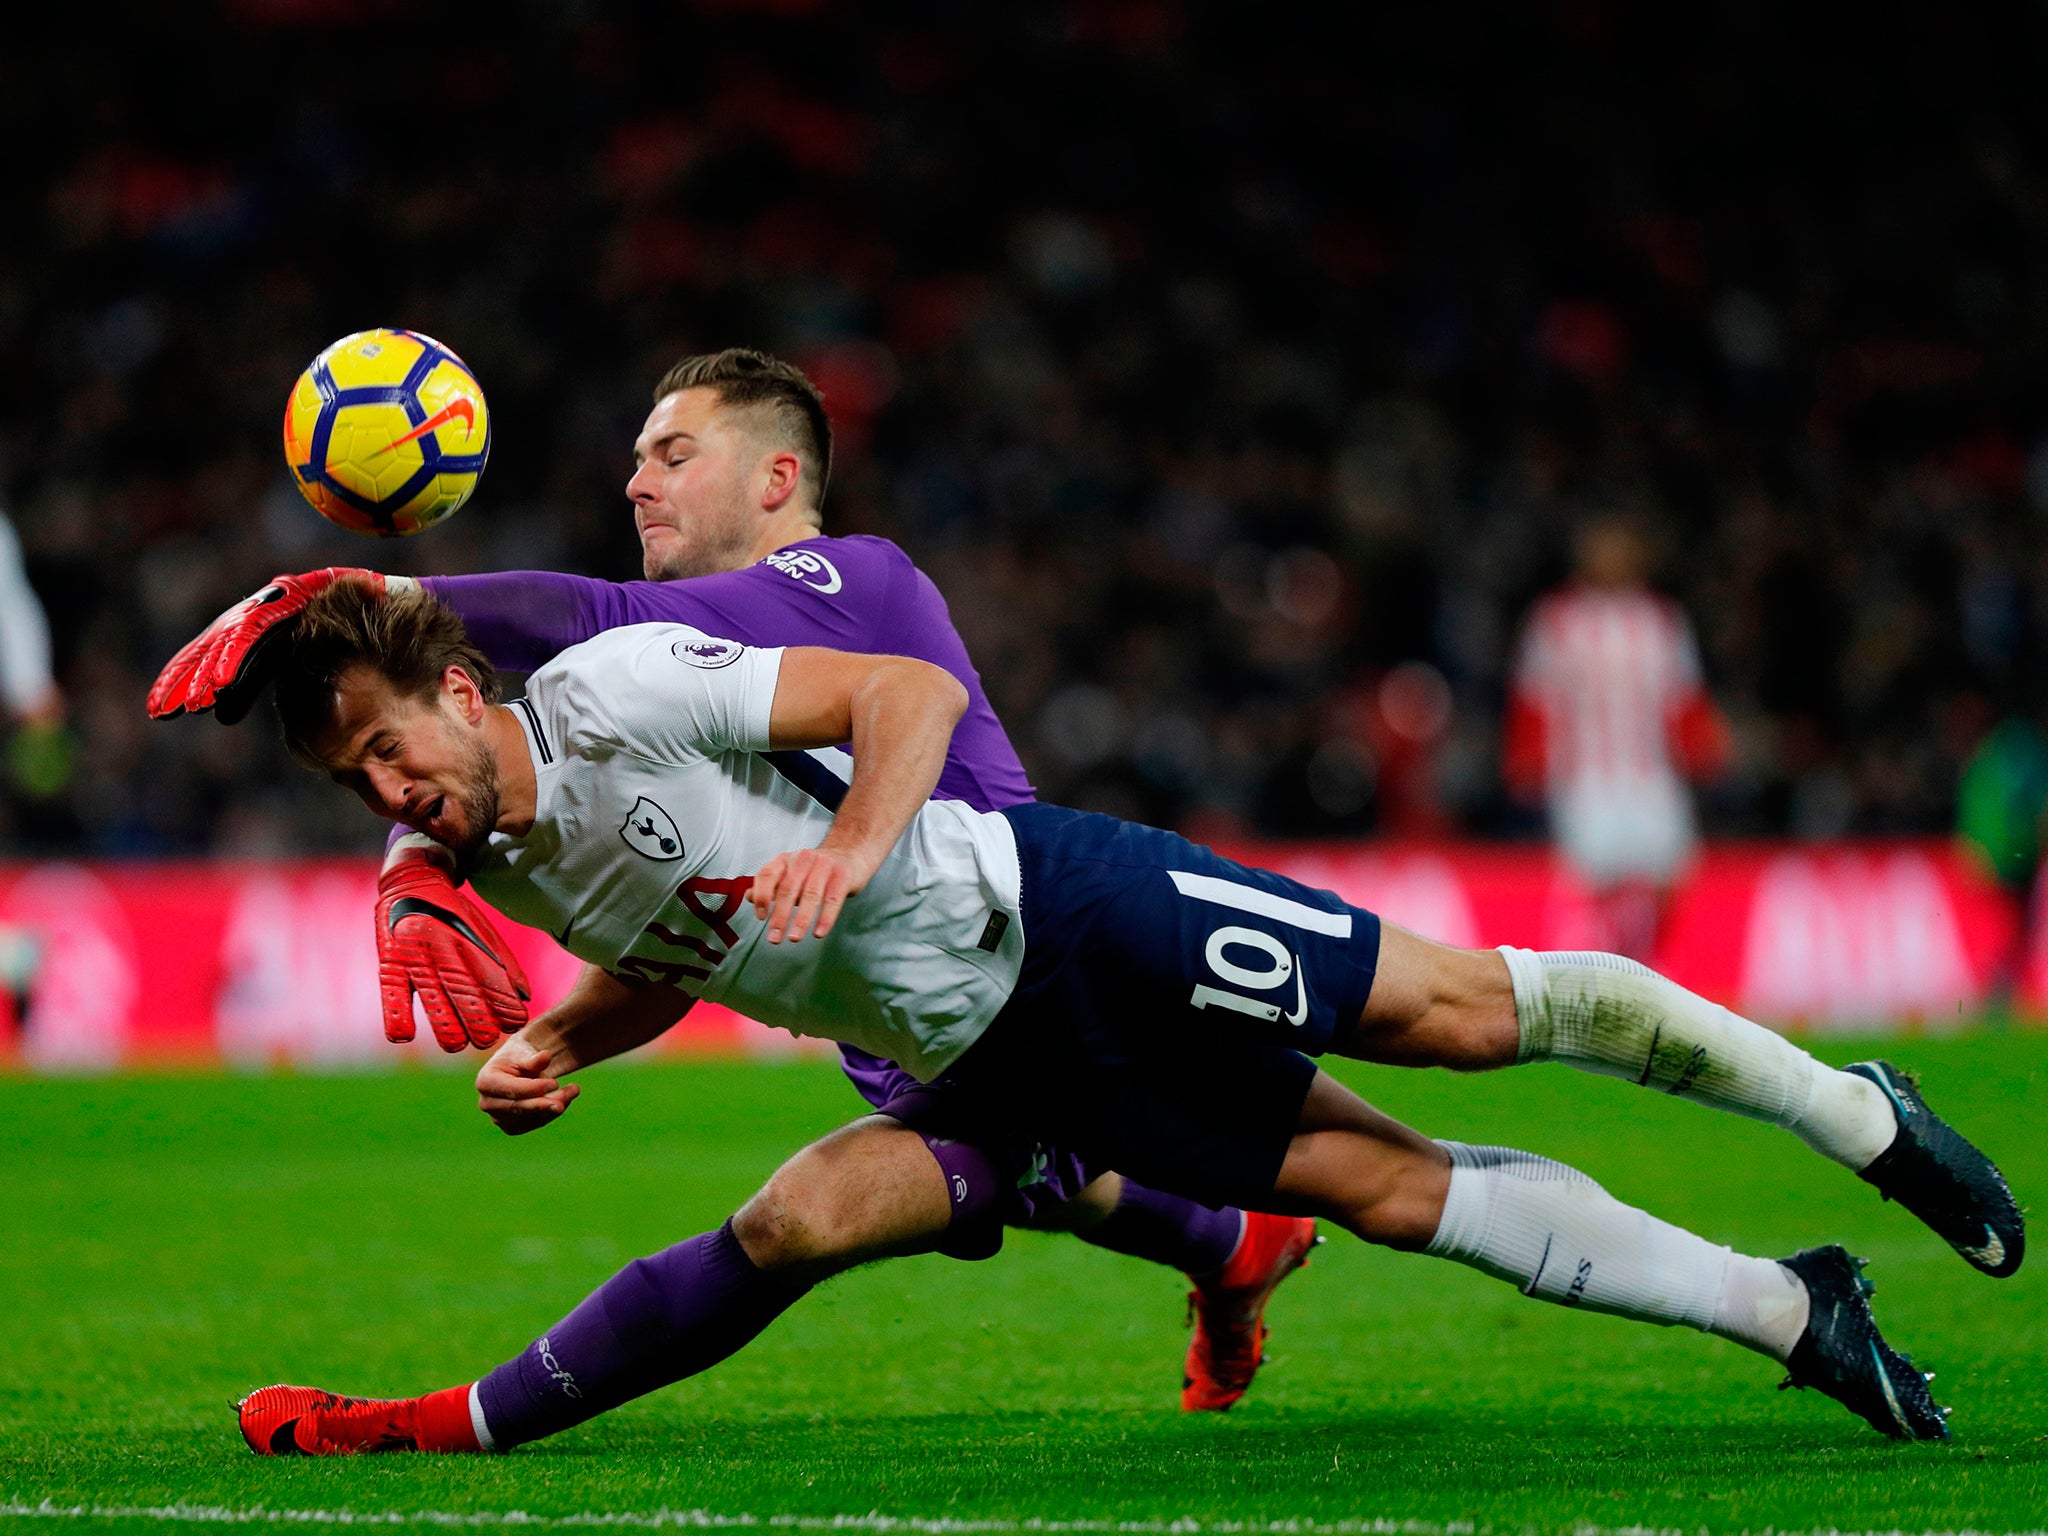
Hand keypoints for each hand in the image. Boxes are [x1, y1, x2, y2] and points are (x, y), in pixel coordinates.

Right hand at [147, 568, 382, 724]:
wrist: (356, 593)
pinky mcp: (249, 646)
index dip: (231, 660)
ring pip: (208, 657)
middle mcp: (256, 615)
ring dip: (184, 683)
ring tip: (164, 712)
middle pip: (218, 646)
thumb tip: (374, 587)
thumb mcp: (357, 591)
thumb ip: (358, 593)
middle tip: (178, 709)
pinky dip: (199, 686)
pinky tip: (179, 709)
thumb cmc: (357, 596)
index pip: (249, 634)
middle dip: (194, 677)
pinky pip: (220, 668)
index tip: (218, 688)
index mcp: (280, 604)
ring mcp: (247, 628)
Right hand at [377, 842, 530, 1051]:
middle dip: (478, 1020)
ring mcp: (414, 955)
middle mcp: (442, 947)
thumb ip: (503, 964)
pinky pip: (391, 994)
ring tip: (456, 1044)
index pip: (490, 976)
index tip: (516, 1024)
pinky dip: (397, 1016)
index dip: (503, 1003)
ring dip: (444, 1025)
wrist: (411, 881)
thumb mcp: (482, 930)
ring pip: (431, 997)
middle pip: (462, 990)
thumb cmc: (452, 914)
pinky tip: (405, 1036)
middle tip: (487, 1040)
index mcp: (467, 939)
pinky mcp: (389, 962)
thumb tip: (525, 999)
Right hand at [476, 1038, 579, 1135]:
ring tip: (573, 1090)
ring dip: (553, 1108)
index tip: (555, 1083)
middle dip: (543, 1104)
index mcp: (485, 1081)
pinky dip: (551, 1113)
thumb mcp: (524, 1051)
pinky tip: (566, 1100)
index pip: (511, 1089)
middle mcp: (487, 1103)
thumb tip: (545, 1056)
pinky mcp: (512, 1126)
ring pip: (529, 1118)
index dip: (533, 1088)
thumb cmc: (519, 1056)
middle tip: (564, 1101)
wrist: (517, 1067)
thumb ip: (533, 1058)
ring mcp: (498, 1118)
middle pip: (518, 1107)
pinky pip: (534, 1123)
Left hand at [748, 845, 871, 943]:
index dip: (762, 896)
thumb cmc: (815, 869)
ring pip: (810, 895)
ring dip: (801, 920)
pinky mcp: (843, 876)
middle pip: (788, 889)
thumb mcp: (790, 873)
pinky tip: (819, 933)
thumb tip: (749, 897)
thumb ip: (770, 885)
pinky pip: (832, 900)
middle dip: (780, 916)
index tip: (761, 917)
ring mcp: (824, 866)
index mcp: (786, 859)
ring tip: (794, 937)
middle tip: (774, 938)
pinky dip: (825, 918)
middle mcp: (803, 859)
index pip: (767, 874)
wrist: (849, 853)